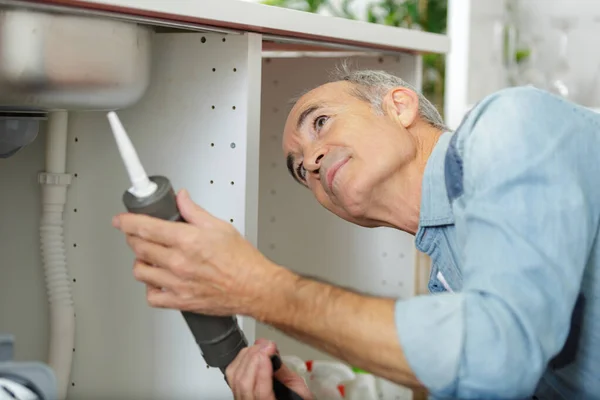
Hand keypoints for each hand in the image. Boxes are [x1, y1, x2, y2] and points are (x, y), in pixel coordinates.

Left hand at [112, 189, 283, 316]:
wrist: (255, 287)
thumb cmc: (242, 260)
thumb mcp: (220, 226)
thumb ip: (194, 211)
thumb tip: (181, 199)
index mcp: (187, 240)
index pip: (145, 227)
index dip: (127, 222)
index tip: (121, 220)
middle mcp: (178, 262)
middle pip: (139, 247)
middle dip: (133, 237)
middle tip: (138, 234)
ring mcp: (177, 283)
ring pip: (140, 271)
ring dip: (141, 261)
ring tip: (151, 257)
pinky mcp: (180, 301)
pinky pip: (152, 297)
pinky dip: (150, 288)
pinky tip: (158, 280)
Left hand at [226, 339, 312, 399]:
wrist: (287, 399)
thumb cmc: (294, 397)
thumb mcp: (298, 388)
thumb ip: (284, 373)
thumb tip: (271, 353)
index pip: (261, 393)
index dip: (263, 371)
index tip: (270, 351)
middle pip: (244, 383)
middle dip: (255, 358)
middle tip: (267, 345)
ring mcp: (241, 398)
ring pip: (235, 376)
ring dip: (248, 355)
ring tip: (261, 346)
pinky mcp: (236, 389)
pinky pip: (231, 373)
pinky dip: (241, 357)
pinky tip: (251, 351)